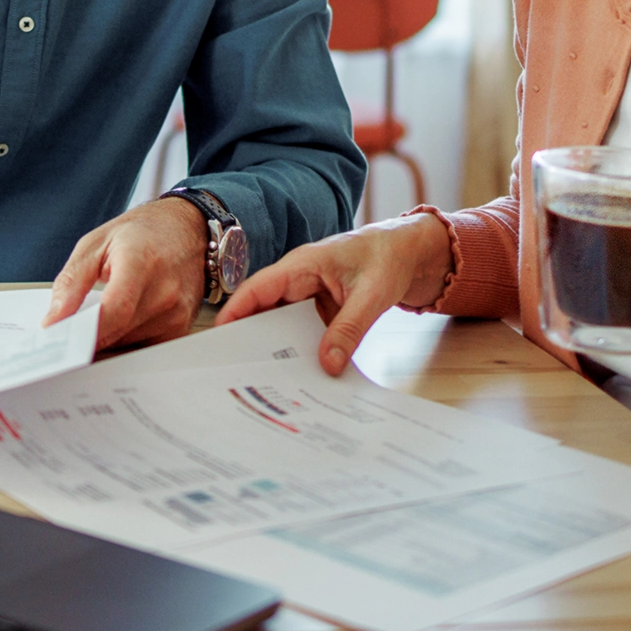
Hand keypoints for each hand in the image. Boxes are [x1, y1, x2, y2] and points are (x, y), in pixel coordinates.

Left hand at [44, 198, 208, 350]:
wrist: (186, 228)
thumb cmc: (141, 232)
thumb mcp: (95, 244)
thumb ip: (71, 282)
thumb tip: (53, 320)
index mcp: (142, 262)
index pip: (113, 310)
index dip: (82, 330)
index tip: (57, 337)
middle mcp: (166, 291)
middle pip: (116, 333)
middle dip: (86, 337)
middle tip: (68, 328)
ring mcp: (178, 313)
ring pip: (127, 346)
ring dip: (107, 338)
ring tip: (102, 312)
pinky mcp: (181, 328)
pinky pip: (142, 347)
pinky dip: (125, 340)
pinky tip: (122, 319)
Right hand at [214, 212, 454, 376]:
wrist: (411, 251)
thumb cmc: (389, 257)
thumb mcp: (372, 294)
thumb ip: (350, 328)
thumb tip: (328, 364)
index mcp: (303, 265)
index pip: (259, 287)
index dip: (236, 310)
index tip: (219, 337)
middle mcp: (299, 279)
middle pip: (264, 309)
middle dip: (251, 337)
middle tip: (238, 371)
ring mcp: (308, 295)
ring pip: (281, 323)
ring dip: (277, 346)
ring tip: (266, 379)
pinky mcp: (319, 309)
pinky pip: (302, 331)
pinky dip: (299, 348)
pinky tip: (299, 372)